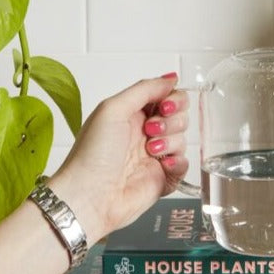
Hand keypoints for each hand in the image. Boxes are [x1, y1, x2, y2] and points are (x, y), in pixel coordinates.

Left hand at [47, 74, 188, 241]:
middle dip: (171, 121)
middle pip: (180, 116)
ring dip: (170, 141)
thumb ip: (145, 89)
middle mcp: (146, 133)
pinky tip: (162, 164)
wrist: (89, 196)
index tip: (164, 106)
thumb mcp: (113, 108)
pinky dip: (178, 162)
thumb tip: (171, 77)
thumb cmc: (92, 154)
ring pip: (183, 139)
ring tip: (150, 150)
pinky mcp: (163, 178)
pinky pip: (184, 164)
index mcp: (132, 114)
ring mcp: (155, 156)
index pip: (167, 97)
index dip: (172, 99)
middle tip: (151, 130)